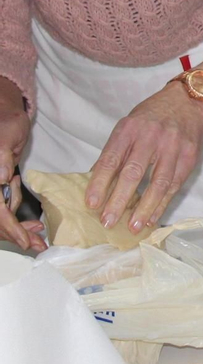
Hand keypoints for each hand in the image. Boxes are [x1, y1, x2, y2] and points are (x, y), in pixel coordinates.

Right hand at [0, 91, 45, 251]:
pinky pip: (5, 211)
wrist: (6, 118)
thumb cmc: (6, 124)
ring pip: (1, 217)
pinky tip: (34, 225)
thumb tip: (1, 177)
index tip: (25, 240)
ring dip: (18, 230)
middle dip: (15, 235)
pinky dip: (18, 220)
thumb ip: (2, 156)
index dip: (8, 227)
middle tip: (38, 245)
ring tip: (38, 236)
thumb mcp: (6, 137)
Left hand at [86, 82, 202, 234]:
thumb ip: (115, 152)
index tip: (91, 204)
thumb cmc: (152, 117)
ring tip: (133, 226)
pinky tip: (152, 217)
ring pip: (158, 182)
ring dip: (144, 208)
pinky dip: (162, 203)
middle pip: (133, 173)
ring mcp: (173, 147)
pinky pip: (175, 184)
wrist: (190, 102)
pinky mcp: (189, 157)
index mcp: (129, 129)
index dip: (99, 183)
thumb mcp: (128, 127)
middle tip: (107, 221)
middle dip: (119, 200)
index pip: (111, 159)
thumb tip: (95, 183)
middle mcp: (151, 137)